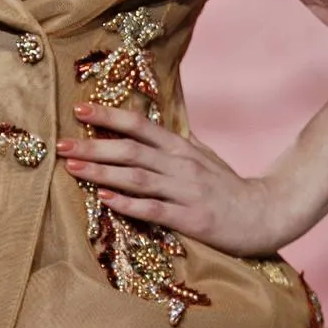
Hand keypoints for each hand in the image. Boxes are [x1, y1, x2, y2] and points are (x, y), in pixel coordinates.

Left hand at [58, 102, 291, 257]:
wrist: (265, 213)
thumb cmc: (227, 185)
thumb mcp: (200, 153)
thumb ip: (174, 138)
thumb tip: (151, 118)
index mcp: (179, 146)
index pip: (138, 124)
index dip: (108, 115)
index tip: (79, 108)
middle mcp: (179, 163)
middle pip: (129, 149)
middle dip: (93, 145)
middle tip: (61, 142)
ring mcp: (185, 190)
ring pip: (136, 177)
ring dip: (102, 171)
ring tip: (73, 167)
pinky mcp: (191, 218)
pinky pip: (154, 210)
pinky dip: (128, 204)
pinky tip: (106, 200)